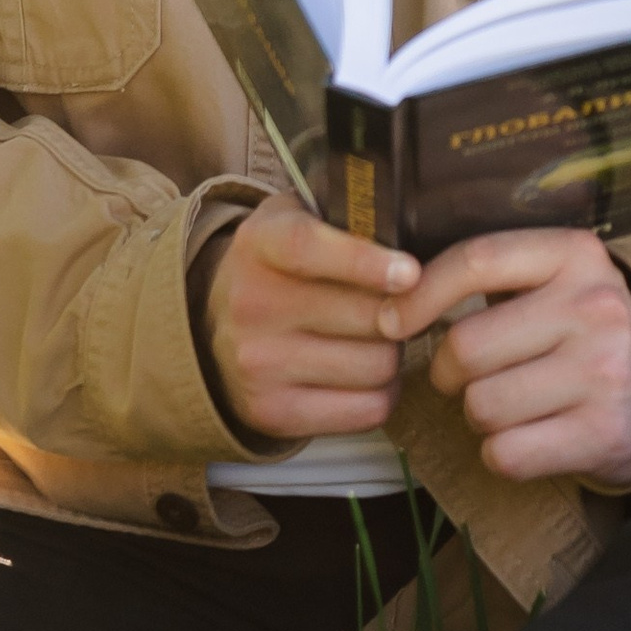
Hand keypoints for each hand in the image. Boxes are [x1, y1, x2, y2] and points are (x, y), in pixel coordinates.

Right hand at [200, 197, 419, 441]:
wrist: (216, 327)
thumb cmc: (284, 268)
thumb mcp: (300, 220)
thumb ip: (348, 218)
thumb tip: (413, 253)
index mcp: (260, 244)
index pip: (308, 248)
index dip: (364, 262)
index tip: (410, 273)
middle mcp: (251, 304)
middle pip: (369, 315)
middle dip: (400, 312)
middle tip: (396, 307)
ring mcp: (257, 363)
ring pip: (378, 365)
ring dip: (393, 354)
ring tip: (374, 340)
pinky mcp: (272, 411)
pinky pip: (368, 409)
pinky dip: (381, 394)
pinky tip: (362, 376)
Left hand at [397, 229, 630, 490]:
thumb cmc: (581, 332)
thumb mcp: (553, 280)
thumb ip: (489, 276)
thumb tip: (392, 302)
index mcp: (575, 255)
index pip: (477, 261)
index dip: (419, 295)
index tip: (392, 322)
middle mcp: (595, 308)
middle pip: (466, 347)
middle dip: (448, 373)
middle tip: (468, 377)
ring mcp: (604, 372)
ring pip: (481, 406)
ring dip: (479, 415)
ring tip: (509, 404)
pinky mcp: (604, 433)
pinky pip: (506, 453)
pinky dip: (501, 453)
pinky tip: (528, 436)